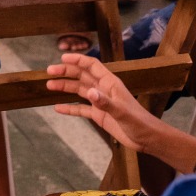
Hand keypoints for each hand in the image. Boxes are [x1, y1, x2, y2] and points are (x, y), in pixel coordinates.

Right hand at [46, 54, 163, 152]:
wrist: (146, 138)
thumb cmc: (139, 122)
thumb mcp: (122, 112)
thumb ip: (105, 102)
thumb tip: (89, 93)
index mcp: (110, 83)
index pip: (92, 66)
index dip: (78, 60)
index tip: (62, 57)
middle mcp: (103, 90)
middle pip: (82, 76)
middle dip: (66, 72)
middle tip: (49, 72)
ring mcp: (100, 102)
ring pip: (79, 91)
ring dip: (65, 87)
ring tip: (49, 86)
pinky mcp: (99, 115)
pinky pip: (81, 109)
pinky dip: (69, 108)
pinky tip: (58, 108)